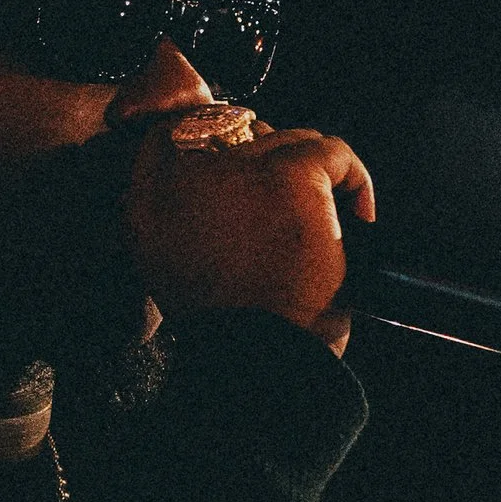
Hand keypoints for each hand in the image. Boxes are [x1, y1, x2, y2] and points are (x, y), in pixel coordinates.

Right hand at [120, 112, 376, 350]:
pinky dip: (354, 182)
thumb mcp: (172, 269)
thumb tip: (215, 177)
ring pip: (287, 143)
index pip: (176, 137)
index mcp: (145, 198)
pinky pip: (333, 153)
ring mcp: (240, 168)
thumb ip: (179, 216)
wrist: (257, 365)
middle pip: (239, 137)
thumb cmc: (228, 329)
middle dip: (268, 174)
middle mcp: (184, 171)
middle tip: (282, 230)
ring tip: (315, 233)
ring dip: (308, 182)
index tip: (245, 194)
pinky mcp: (291, 175)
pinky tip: (355, 221)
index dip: (218, 157)